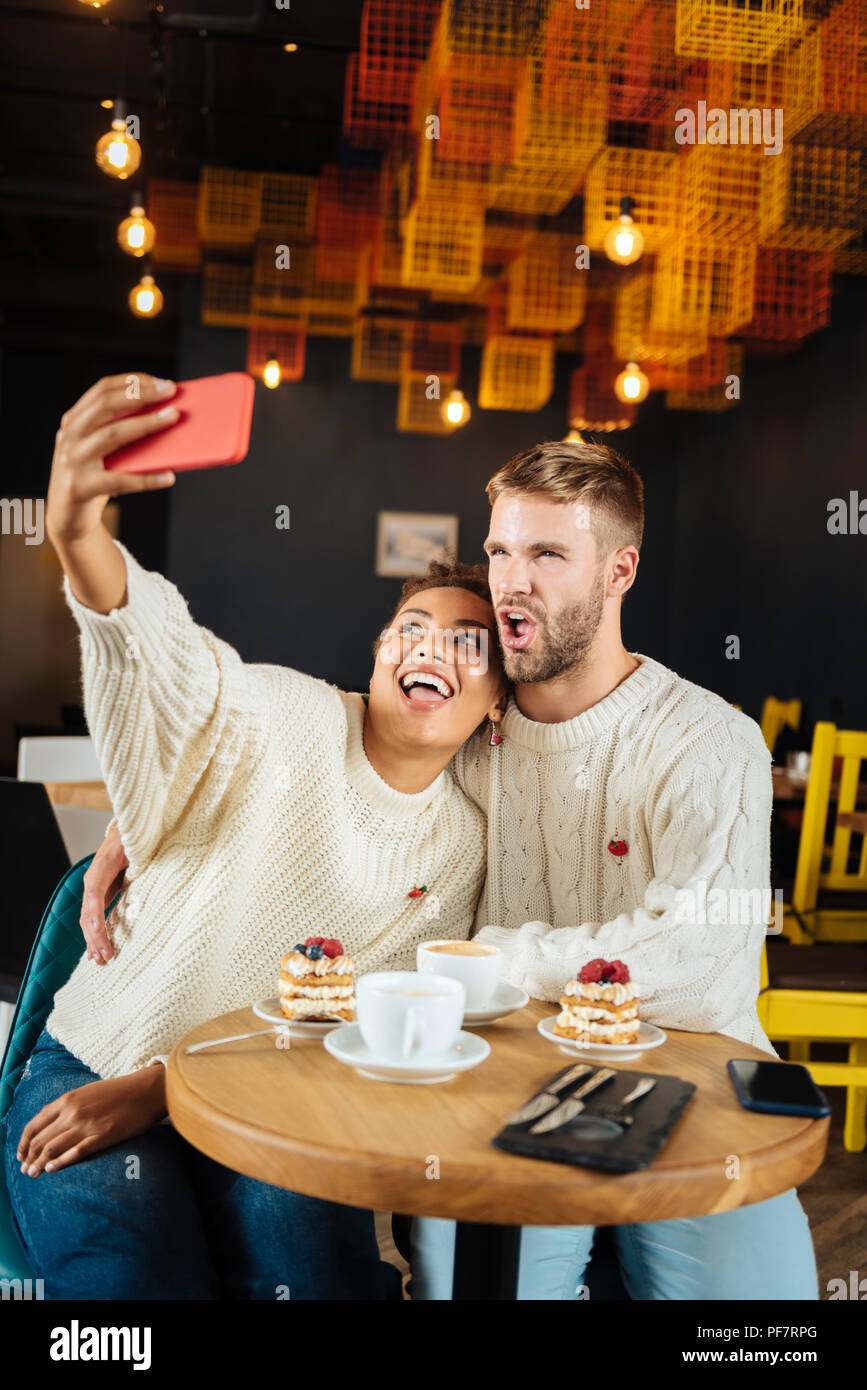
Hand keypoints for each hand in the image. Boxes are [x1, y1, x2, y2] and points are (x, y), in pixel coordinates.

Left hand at [16, 1067, 166, 1176]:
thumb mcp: (87, 1092)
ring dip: (40, 1163)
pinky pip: (76, 1152)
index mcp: (68, 1099)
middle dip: (29, 1156)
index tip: (20, 1153)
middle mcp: (73, 1112)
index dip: (24, 1141)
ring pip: (53, 1148)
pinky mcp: (102, 1136)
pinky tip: (52, 1169)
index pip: (35, 1123)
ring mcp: (87, 1124)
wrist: (147, 1090)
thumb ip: (68, 1106)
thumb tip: (50, 1123)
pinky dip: (61, 1162)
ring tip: (33, 1174)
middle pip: (41, 1139)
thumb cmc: (119, 1091)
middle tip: (25, 1169)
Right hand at [46, 372, 178, 546]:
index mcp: (74, 420)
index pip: (102, 389)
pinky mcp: (81, 487)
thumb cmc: (94, 477)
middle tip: (171, 392)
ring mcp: (72, 460)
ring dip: (146, 424)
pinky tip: (168, 477)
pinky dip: (146, 479)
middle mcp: (70, 435)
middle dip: (141, 395)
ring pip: (112, 435)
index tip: (162, 382)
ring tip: (173, 418)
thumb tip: (167, 417)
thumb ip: (119, 431)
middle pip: (106, 405)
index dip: (133, 382)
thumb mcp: (99, 449)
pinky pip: (119, 481)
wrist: (66, 516)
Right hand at [81, 824, 128, 963]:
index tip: (98, 931)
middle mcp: (92, 881)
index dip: (95, 913)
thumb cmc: (131, 838)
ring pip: (87, 919)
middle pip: (88, 912)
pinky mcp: (99, 895)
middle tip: (105, 957)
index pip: (94, 893)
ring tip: (98, 961)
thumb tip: (145, 869)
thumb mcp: (135, 845)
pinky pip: (93, 918)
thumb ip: (137, 858)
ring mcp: (93, 889)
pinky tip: (94, 951)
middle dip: (95, 937)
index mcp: (100, 868)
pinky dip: (93, 934)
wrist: (123, 833)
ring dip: (92, 941)